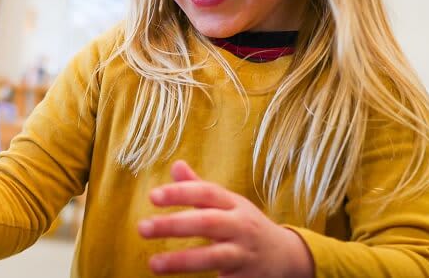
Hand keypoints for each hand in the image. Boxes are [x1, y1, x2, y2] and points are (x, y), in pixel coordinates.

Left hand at [138, 161, 314, 277]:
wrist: (286, 256)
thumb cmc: (245, 225)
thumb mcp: (228, 203)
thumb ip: (199, 188)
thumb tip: (176, 165)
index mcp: (234, 204)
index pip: (206, 193)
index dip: (180, 192)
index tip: (152, 196)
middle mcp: (241, 227)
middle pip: (208, 223)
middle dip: (175, 225)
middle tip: (142, 228)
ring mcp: (245, 254)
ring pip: (214, 257)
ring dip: (182, 261)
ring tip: (153, 264)